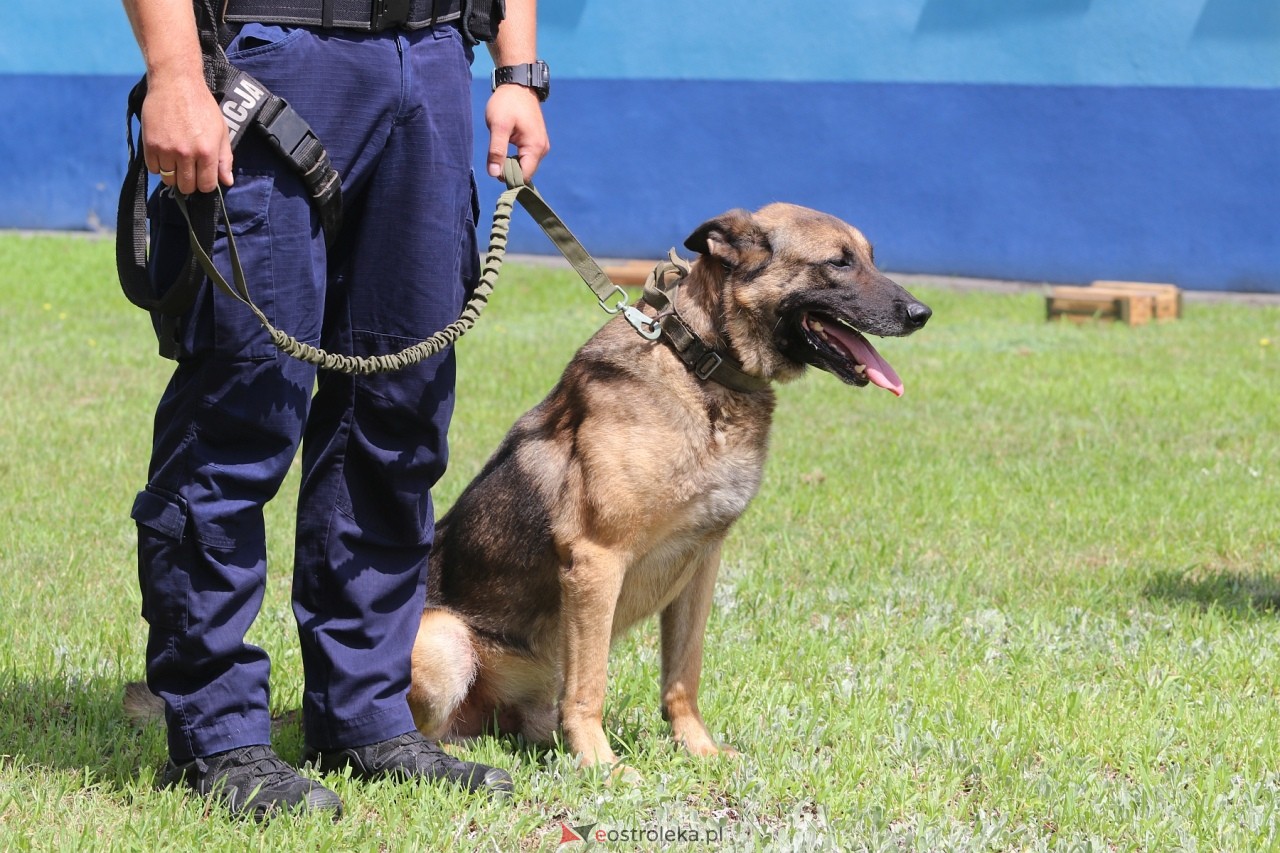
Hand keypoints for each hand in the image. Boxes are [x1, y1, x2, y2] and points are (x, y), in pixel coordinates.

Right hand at [142, 73, 233, 194]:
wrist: (175, 83)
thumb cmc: (202, 106)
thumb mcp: (221, 131)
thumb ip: (225, 159)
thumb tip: (227, 182)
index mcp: (207, 152)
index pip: (205, 186)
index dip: (205, 184)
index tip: (202, 176)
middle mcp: (186, 154)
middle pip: (186, 186)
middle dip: (189, 181)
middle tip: (189, 169)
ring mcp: (166, 150)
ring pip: (168, 180)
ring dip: (173, 174)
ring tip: (176, 160)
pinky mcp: (150, 144)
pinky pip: (153, 169)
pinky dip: (159, 166)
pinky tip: (165, 154)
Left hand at [485, 84, 549, 180]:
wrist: (517, 84)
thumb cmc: (507, 103)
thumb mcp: (498, 126)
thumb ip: (496, 151)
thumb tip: (494, 175)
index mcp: (535, 147)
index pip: (524, 176)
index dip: (508, 177)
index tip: (495, 168)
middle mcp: (542, 149)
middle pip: (525, 173)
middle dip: (509, 170)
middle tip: (495, 156)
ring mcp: (541, 146)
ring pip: (525, 166)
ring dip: (511, 163)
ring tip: (500, 147)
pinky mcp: (537, 142)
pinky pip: (526, 158)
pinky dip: (514, 157)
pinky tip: (506, 145)